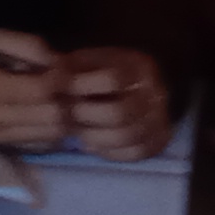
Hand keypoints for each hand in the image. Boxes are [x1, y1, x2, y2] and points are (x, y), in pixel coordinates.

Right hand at [0, 30, 73, 149]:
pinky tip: (45, 114)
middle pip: (52, 116)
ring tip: (57, 99)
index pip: (42, 90)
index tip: (62, 67)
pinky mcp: (0, 146)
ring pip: (51, 134)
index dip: (60, 77)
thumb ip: (25, 45)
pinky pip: (40, 144)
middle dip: (64, 98)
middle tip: (63, 85)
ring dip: (62, 116)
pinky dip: (51, 130)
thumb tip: (59, 61)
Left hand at [52, 47, 173, 161]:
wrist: (130, 87)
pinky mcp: (160, 139)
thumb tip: (52, 83)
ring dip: (95, 137)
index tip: (66, 89)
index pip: (113, 79)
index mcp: (139, 65)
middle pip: (120, 113)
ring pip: (127, 136)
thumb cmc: (98, 73)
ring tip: (79, 131)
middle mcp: (157, 91)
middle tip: (71, 115)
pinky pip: (136, 153)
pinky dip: (110, 152)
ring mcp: (161, 117)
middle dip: (86, 116)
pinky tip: (94, 144)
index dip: (83, 86)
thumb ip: (68, 69)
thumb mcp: (83, 61)